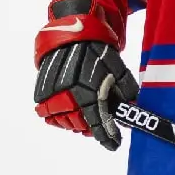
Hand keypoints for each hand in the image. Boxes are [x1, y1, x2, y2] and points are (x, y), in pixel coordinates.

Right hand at [33, 0, 134, 149]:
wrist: (74, 30)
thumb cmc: (99, 49)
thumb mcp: (118, 68)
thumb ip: (126, 91)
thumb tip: (133, 110)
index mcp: (88, 88)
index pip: (97, 122)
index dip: (106, 136)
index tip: (113, 144)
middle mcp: (68, 93)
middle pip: (80, 125)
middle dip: (93, 129)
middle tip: (102, 128)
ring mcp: (52, 92)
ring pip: (63, 121)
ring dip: (76, 124)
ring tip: (86, 120)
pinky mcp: (42, 89)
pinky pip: (48, 113)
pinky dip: (58, 116)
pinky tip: (69, 111)